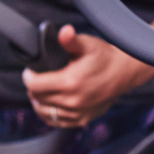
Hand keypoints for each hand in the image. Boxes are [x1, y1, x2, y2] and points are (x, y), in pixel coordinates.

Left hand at [22, 26, 153, 126]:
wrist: (125, 72)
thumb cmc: (105, 56)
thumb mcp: (88, 44)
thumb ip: (71, 40)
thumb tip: (63, 31)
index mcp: (70, 82)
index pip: (35, 85)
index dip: (28, 76)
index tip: (30, 70)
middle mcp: (73, 101)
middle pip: (38, 98)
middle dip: (33, 87)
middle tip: (36, 78)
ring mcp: (77, 113)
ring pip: (45, 112)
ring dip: (39, 102)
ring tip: (41, 91)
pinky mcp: (82, 119)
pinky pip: (56, 122)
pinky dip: (49, 114)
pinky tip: (50, 104)